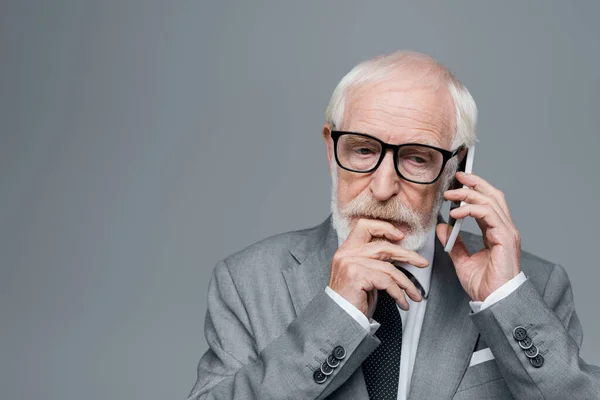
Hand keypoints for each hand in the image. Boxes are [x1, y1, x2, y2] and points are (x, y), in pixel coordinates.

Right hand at [328, 218, 429, 316]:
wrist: (340, 321)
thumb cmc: (353, 302)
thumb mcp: (363, 276)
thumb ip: (374, 262)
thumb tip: (398, 253)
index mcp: (346, 250)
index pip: (364, 226)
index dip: (384, 228)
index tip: (400, 237)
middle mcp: (346, 254)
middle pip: (383, 246)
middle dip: (407, 255)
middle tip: (422, 263)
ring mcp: (350, 264)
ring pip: (388, 267)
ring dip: (406, 283)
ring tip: (414, 294)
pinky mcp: (357, 276)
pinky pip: (386, 282)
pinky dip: (399, 294)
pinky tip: (403, 303)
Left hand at [437, 172, 520, 301]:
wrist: (494, 301)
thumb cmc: (484, 285)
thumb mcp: (462, 260)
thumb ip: (453, 243)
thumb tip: (442, 228)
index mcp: (496, 232)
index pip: (488, 203)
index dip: (474, 190)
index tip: (458, 183)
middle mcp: (504, 229)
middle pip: (493, 196)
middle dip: (475, 183)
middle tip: (457, 178)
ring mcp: (507, 233)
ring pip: (491, 201)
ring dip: (469, 195)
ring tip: (450, 195)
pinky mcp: (506, 238)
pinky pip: (489, 215)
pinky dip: (472, 209)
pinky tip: (456, 212)